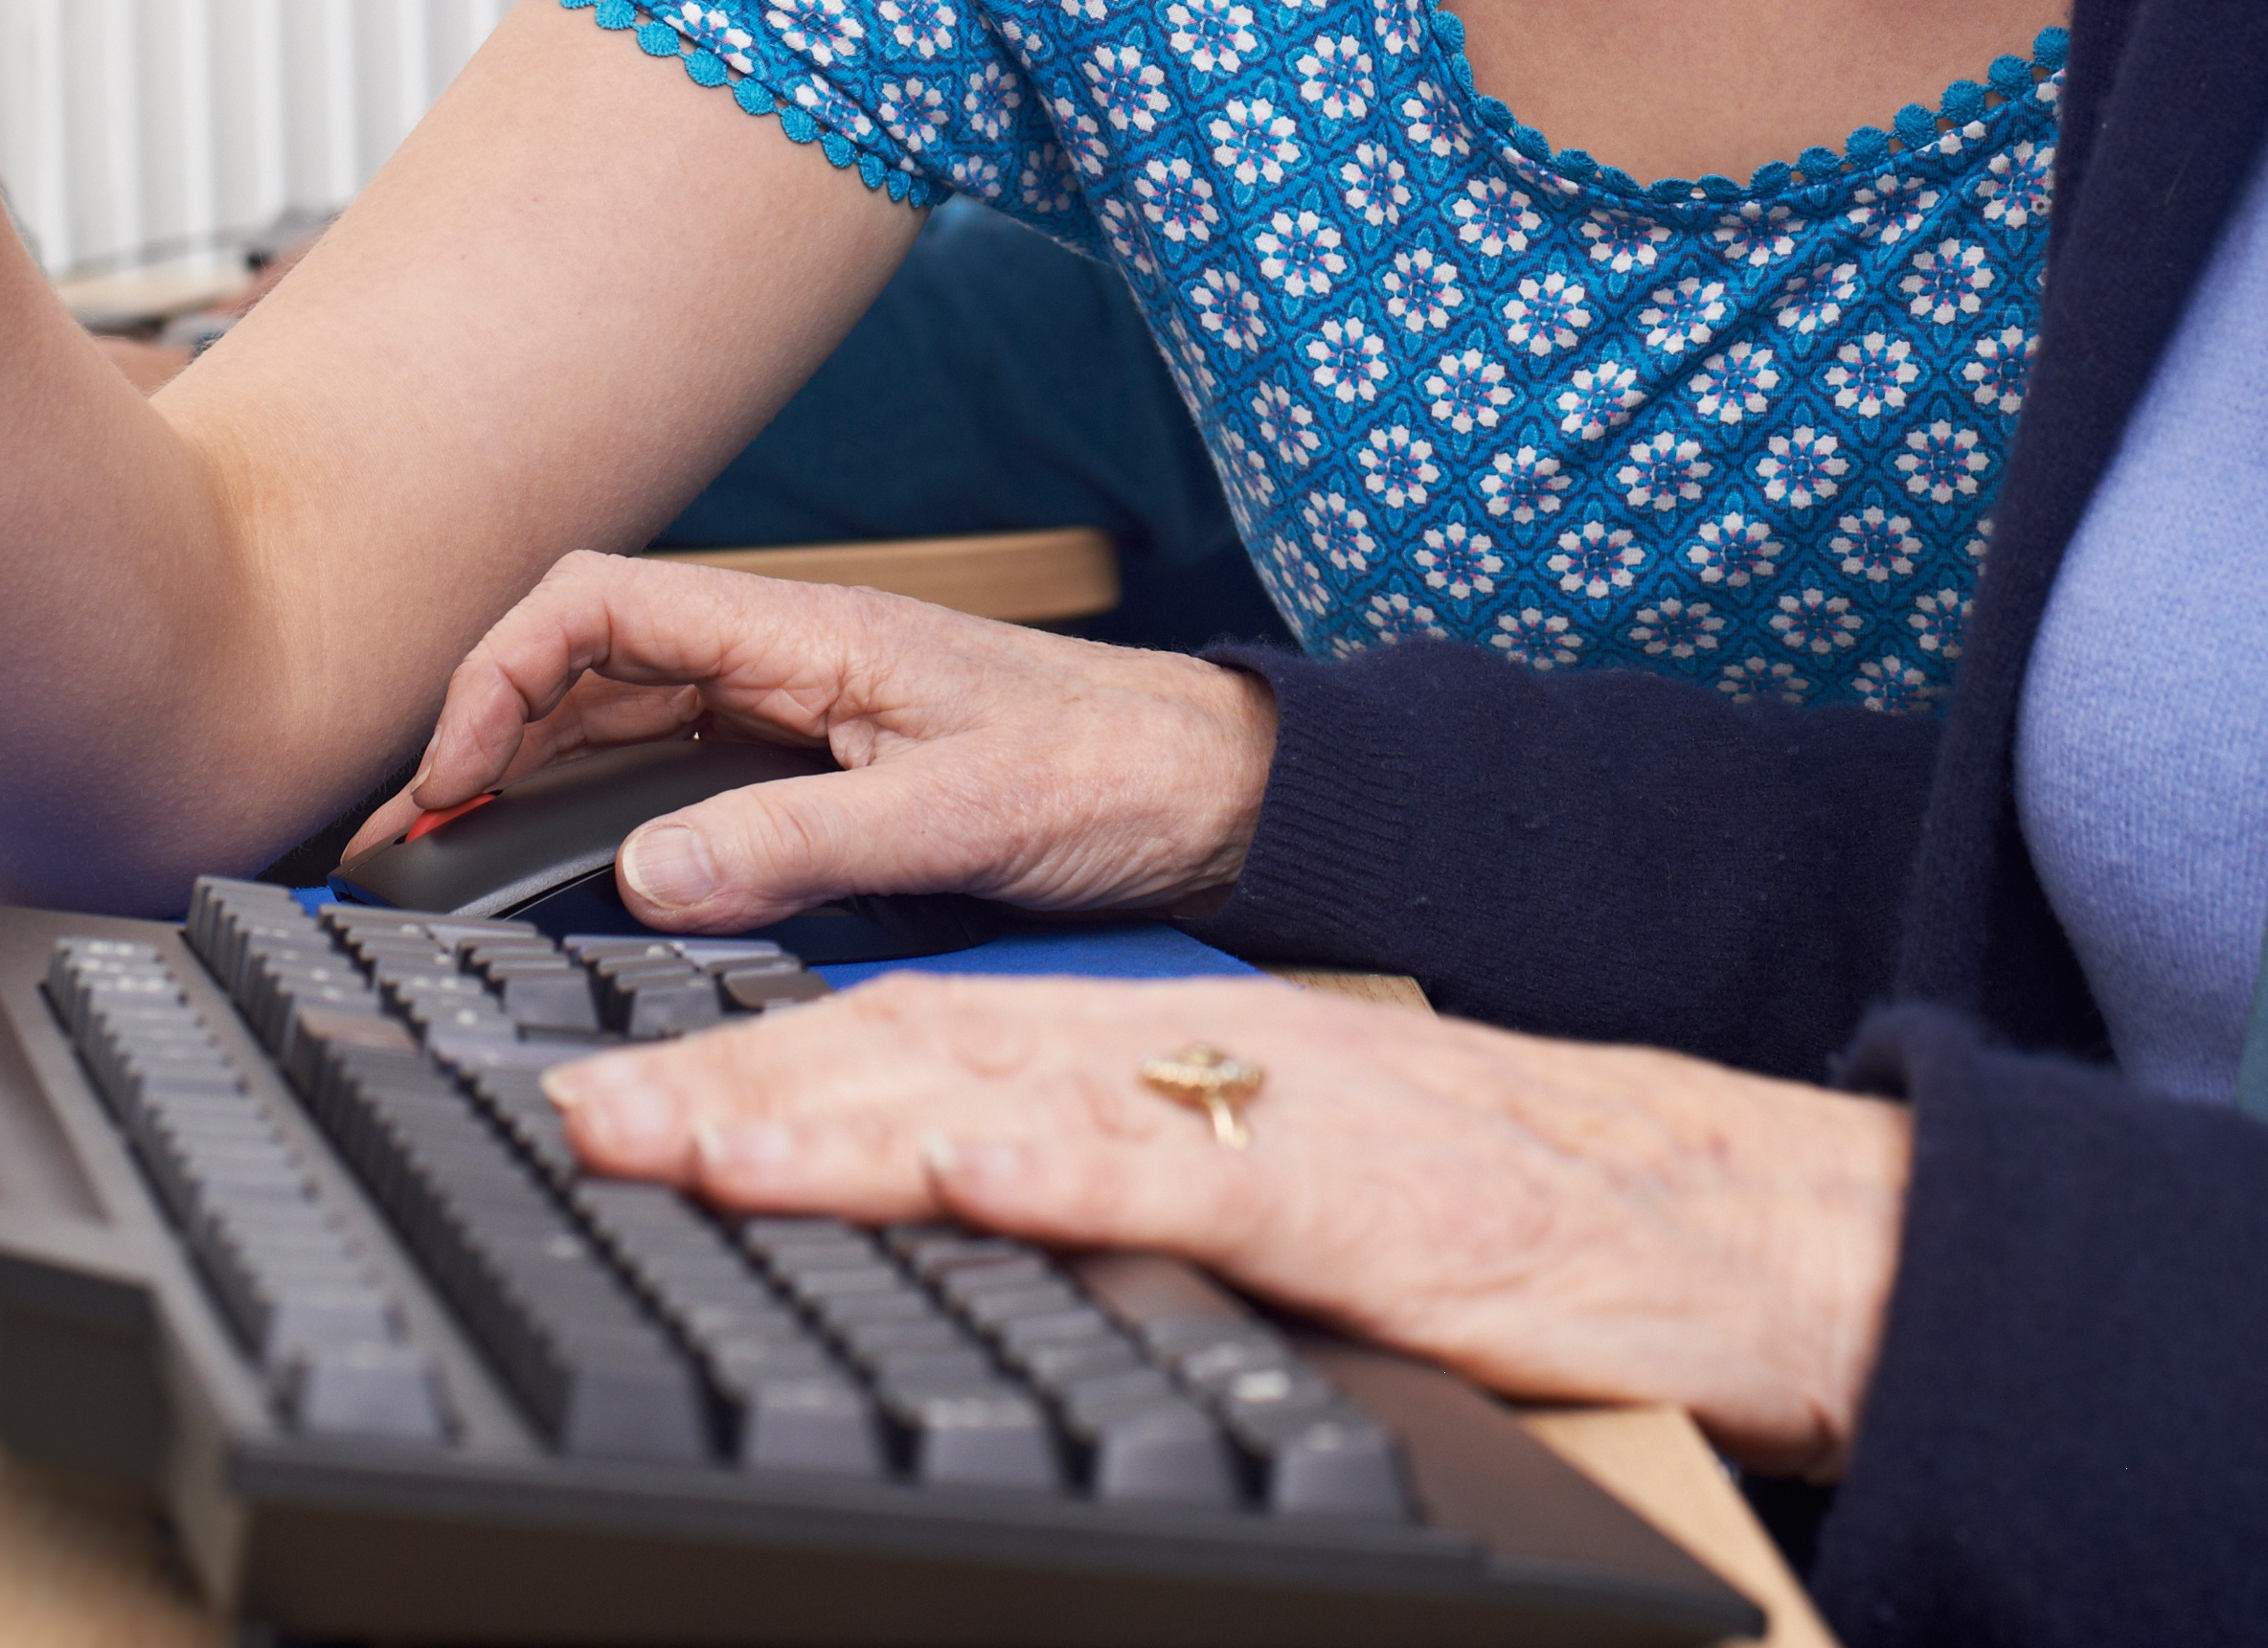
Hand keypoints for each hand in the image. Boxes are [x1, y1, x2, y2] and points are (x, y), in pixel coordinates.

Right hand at [361, 554, 1277, 927]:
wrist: (1224, 794)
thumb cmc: (1121, 773)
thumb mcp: (961, 817)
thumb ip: (801, 845)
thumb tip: (651, 876)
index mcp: (807, 634)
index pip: (599, 607)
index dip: (498, 675)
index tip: (450, 777)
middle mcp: (788, 663)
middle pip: (585, 669)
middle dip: (477, 740)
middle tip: (402, 844)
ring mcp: (799, 717)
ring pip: (620, 726)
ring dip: (525, 780)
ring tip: (446, 860)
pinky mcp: (822, 773)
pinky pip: (678, 779)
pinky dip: (598, 816)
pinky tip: (565, 872)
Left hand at [548, 976, 1908, 1471]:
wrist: (1686, 1208)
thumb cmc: (1476, 1217)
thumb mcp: (1252, 1196)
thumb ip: (1106, 1193)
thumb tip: (941, 1219)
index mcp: (1150, 1062)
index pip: (911, 1048)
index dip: (748, 1070)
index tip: (610, 1107)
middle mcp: (1179, 1059)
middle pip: (918, 1054)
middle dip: (734, 1086)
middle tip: (580, 1122)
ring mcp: (1255, 1115)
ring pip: (1015, 1094)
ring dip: (840, 1118)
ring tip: (695, 1140)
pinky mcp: (1342, 1191)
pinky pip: (1185, 1172)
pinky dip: (1067, 1172)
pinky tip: (963, 1177)